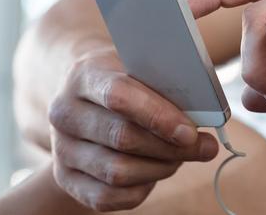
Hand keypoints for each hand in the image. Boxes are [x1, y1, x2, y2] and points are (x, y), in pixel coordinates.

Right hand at [47, 45, 218, 210]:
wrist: (86, 95)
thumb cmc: (125, 79)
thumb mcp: (141, 68)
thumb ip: (166, 84)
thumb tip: (205, 111)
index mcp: (83, 75)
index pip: (118, 96)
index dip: (158, 116)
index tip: (191, 131)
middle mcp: (64, 113)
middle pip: (121, 138)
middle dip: (170, 147)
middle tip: (205, 147)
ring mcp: (61, 149)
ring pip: (117, 172)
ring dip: (160, 168)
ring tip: (182, 157)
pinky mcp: (65, 178)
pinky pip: (107, 197)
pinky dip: (141, 188)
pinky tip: (156, 171)